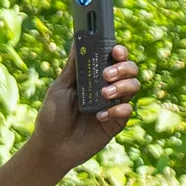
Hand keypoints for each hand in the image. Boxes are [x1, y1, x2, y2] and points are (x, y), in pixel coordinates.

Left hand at [26, 45, 140, 173]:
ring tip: (104, 95)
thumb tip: (78, 39)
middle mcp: (107, 88)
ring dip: (122, 86)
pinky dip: (117, 110)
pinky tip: (100, 116)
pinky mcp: (116, 123)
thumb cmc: (53, 116)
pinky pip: (127, 110)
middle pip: (130, 69)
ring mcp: (114, 105)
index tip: (115, 51)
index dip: (119, 51)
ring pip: (134, 86)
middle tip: (106, 75)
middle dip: (123, 68)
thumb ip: (73, 66)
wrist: (52, 147)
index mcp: (94, 76)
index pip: (114, 58)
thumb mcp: (60, 87)